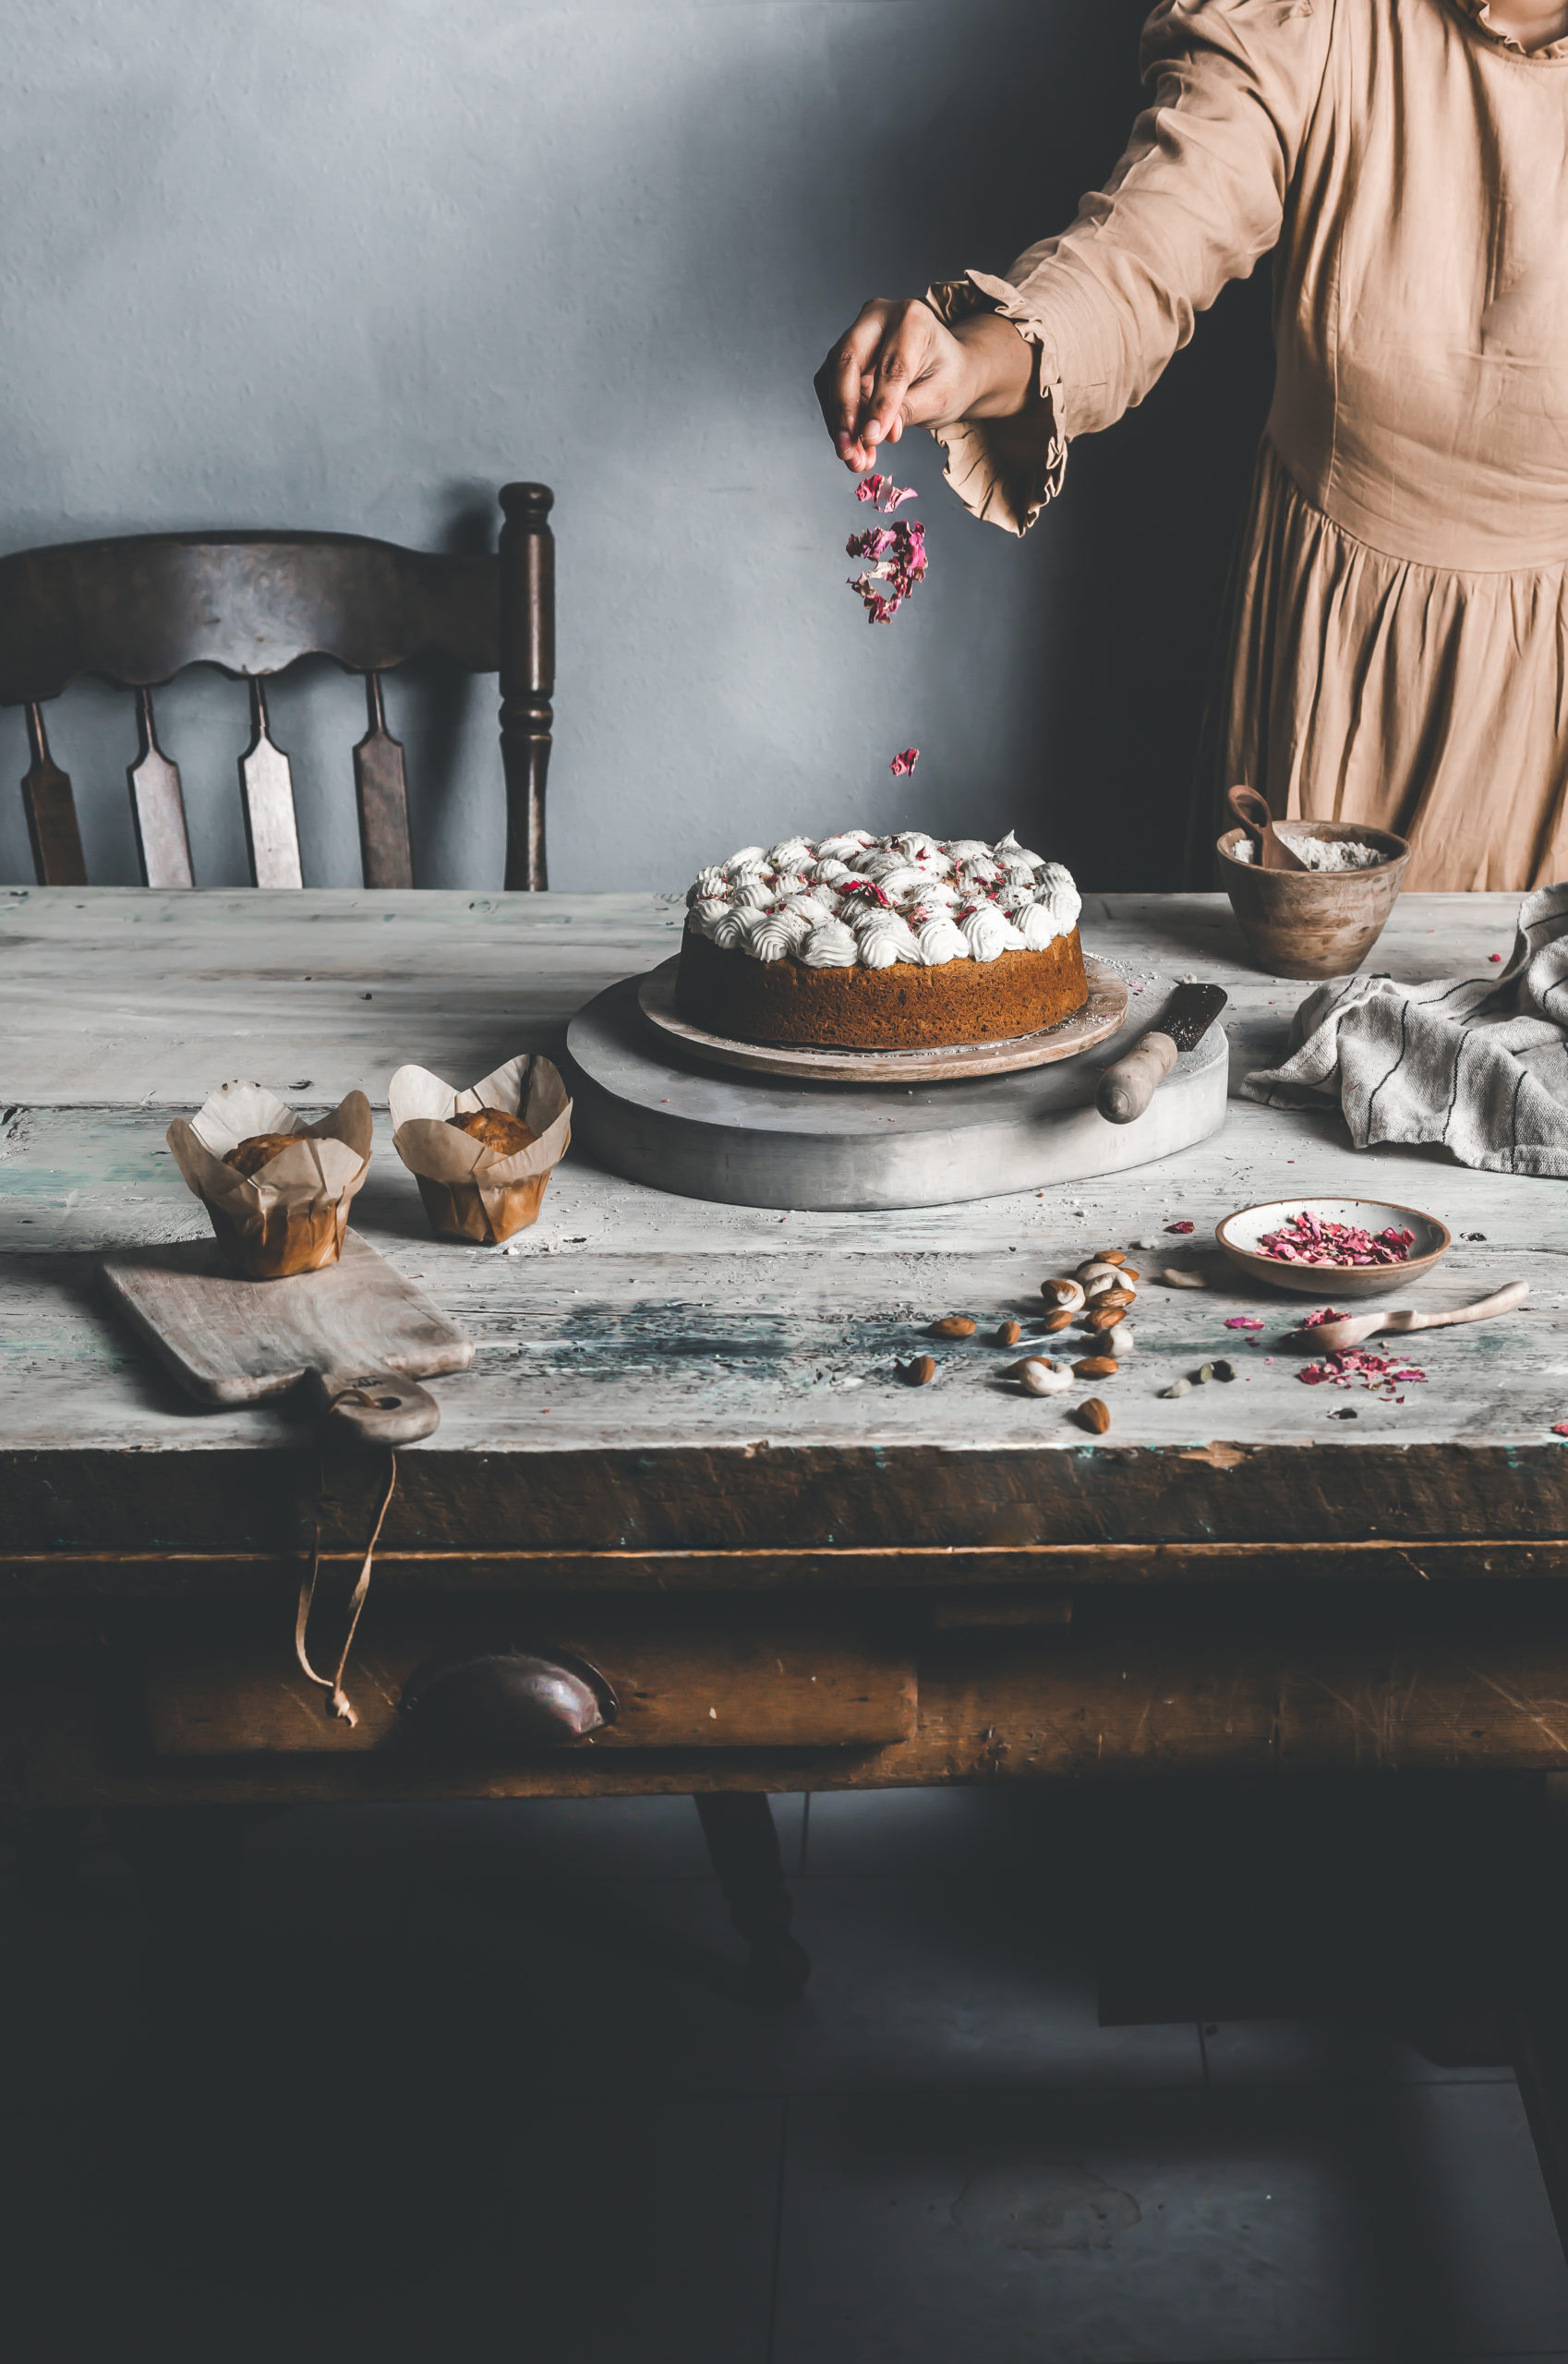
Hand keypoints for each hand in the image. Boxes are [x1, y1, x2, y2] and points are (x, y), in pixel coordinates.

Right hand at [814, 300, 1034, 471]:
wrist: (947, 369)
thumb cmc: (948, 378)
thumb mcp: (941, 397)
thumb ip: (908, 411)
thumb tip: (873, 434)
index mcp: (912, 318)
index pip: (890, 365)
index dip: (880, 405)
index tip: (872, 439)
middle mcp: (878, 317)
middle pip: (847, 360)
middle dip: (844, 411)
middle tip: (848, 451)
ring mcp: (856, 334)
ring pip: (832, 377)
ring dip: (837, 422)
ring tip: (852, 458)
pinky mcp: (843, 356)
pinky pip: (830, 388)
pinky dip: (837, 421)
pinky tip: (851, 447)